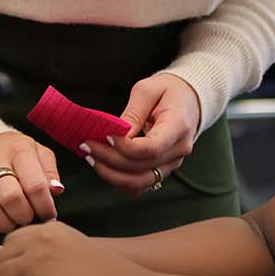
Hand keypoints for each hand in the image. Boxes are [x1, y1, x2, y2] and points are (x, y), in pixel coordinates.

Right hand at [0, 130, 63, 233]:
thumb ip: (50, 172)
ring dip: (6, 222)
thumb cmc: (18, 152)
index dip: (44, 207)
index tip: (48, 216)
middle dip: (24, 216)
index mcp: (19, 149)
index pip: (35, 185)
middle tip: (28, 218)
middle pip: (12, 198)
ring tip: (13, 219)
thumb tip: (55, 190)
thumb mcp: (40, 154)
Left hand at [86, 72, 200, 194]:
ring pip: (139, 183)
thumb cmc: (168, 90)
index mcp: (179, 126)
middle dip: (109, 159)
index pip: (151, 148)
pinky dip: (118, 180)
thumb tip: (115, 136)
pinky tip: (103, 165)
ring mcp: (172, 164)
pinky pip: (139, 185)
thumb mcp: (148, 90)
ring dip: (111, 175)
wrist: (189, 99)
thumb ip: (132, 113)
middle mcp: (179, 150)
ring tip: (91, 158)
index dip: (125, 147)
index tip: (105, 136)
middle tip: (86, 145)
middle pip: (141, 168)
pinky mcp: (163, 170)